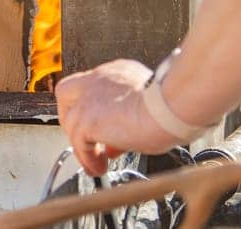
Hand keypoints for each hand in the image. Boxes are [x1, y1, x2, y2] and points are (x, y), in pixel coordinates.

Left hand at [55, 59, 182, 175]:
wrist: (170, 108)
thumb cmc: (172, 107)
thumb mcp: (148, 107)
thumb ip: (129, 117)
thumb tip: (120, 140)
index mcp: (117, 73)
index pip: (95, 87)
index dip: (96, 108)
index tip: (107, 127)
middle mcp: (100, 79)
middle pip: (68, 94)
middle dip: (75, 119)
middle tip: (91, 140)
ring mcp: (89, 98)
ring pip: (71, 121)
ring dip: (82, 145)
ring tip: (96, 162)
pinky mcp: (87, 119)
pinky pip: (78, 143)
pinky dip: (87, 158)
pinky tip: (98, 167)